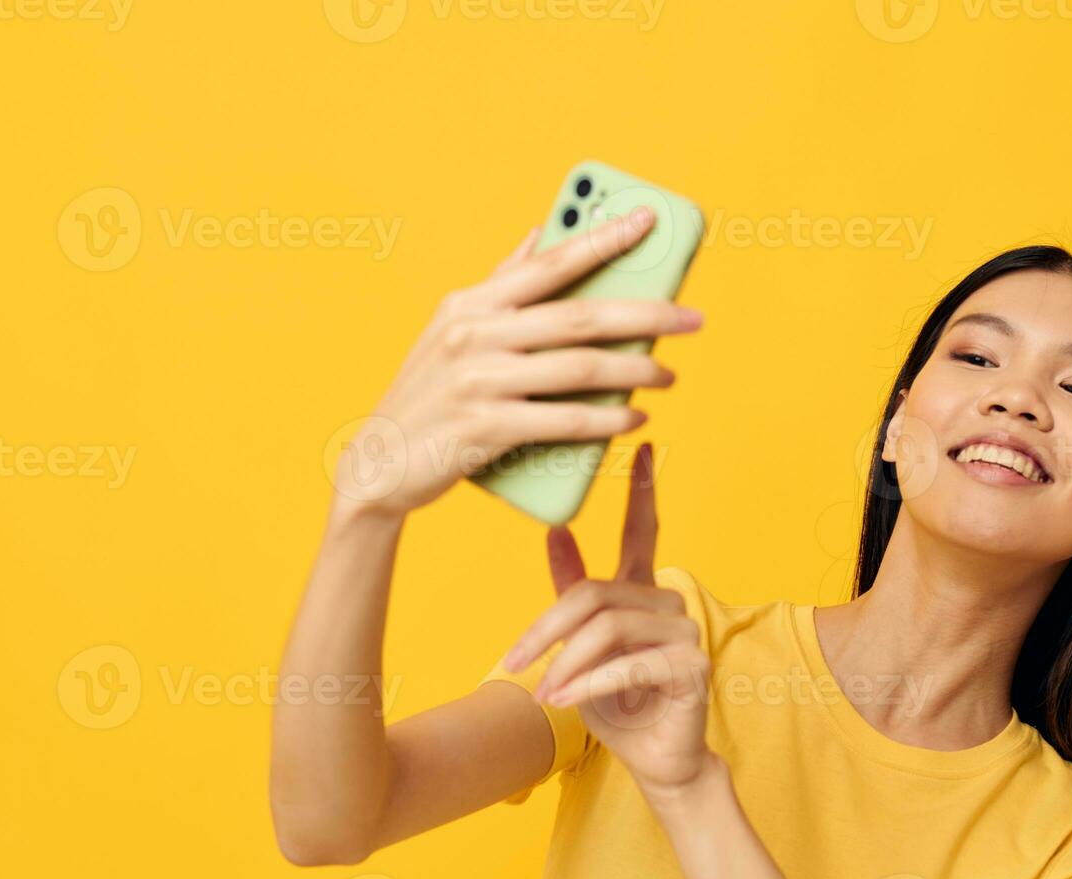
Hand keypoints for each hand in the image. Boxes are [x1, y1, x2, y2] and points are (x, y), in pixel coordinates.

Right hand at [332, 207, 703, 515]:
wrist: (379, 466)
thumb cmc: (428, 394)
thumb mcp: (451, 329)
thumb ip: (500, 285)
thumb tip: (539, 233)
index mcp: (471, 303)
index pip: (549, 263)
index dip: (603, 239)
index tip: (649, 219)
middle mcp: (474, 334)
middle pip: (579, 317)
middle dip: (646, 314)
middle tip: (692, 318)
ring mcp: (478, 382)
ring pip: (579, 368)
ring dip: (635, 372)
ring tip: (669, 375)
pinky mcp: (485, 428)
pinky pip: (564, 420)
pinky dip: (606, 419)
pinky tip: (634, 417)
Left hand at [499, 442, 713, 795]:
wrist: (655, 761)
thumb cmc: (617, 704)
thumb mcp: (581, 645)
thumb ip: (573, 589)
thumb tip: (554, 530)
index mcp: (644, 593)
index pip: (643, 530)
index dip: (642, 490)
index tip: (642, 446)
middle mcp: (667, 605)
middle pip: (595, 594)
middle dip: (547, 630)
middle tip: (514, 661)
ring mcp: (685, 633)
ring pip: (607, 628)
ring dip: (566, 664)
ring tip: (543, 692)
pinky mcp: (691, 666)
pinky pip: (628, 664)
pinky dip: (589, 684)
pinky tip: (565, 701)